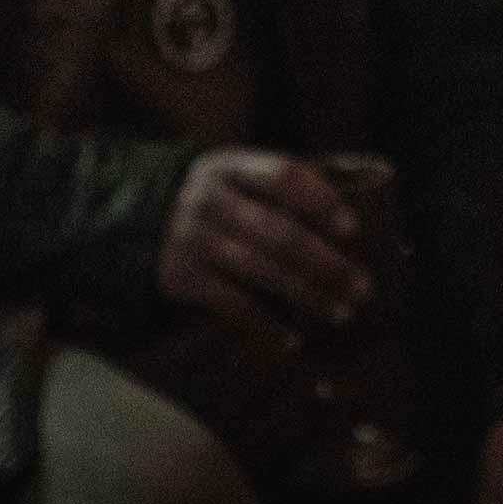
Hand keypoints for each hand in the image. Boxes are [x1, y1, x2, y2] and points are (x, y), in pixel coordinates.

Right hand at [155, 147, 371, 336]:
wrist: (140, 220)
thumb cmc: (216, 199)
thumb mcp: (237, 175)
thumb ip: (282, 184)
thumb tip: (349, 207)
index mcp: (229, 166)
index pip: (282, 176)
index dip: (320, 200)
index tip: (353, 229)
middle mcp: (209, 200)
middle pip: (278, 232)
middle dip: (327, 263)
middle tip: (362, 286)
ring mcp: (194, 239)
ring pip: (261, 272)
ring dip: (307, 296)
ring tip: (341, 312)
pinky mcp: (182, 277)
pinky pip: (234, 303)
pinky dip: (267, 323)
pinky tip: (293, 337)